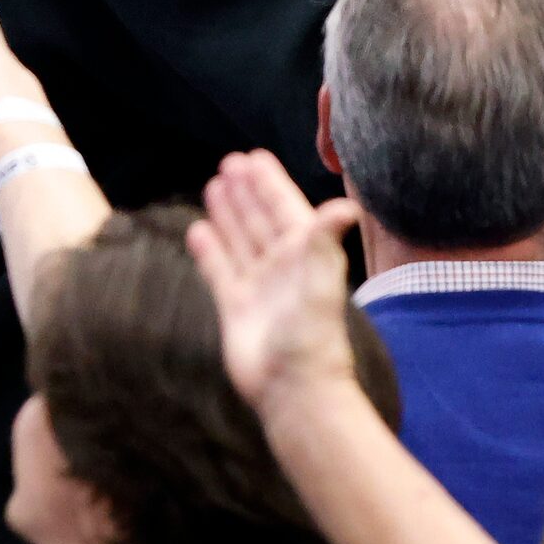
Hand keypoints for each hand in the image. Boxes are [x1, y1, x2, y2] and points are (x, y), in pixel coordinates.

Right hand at [186, 151, 362, 424]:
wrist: (293, 387)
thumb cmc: (312, 335)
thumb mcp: (320, 281)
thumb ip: (323, 240)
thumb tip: (346, 205)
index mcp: (304, 254)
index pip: (284, 208)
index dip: (269, 183)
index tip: (254, 156)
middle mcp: (281, 266)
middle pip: (260, 219)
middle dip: (246, 192)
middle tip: (229, 162)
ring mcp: (258, 286)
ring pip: (239, 240)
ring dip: (228, 214)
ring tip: (213, 186)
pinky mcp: (235, 307)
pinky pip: (219, 270)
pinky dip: (209, 250)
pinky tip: (196, 230)